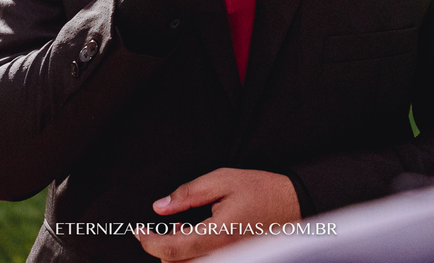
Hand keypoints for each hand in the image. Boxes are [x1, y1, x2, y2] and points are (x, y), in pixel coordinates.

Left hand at [134, 168, 300, 261]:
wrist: (293, 204)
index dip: (149, 241)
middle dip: (162, 247)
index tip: (139, 231)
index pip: (171, 249)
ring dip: (177, 253)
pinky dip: (192, 255)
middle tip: (163, 225)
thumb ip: (188, 193)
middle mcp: (224, 254)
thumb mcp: (222, 180)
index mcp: (218, 234)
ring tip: (182, 230)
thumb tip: (161, 207)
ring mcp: (230, 259)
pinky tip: (196, 237)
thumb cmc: (263, 190)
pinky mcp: (234, 259)